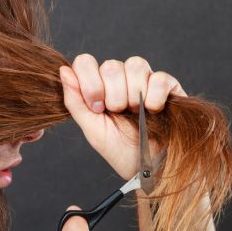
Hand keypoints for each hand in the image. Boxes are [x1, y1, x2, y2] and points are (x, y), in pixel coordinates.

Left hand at [59, 54, 186, 179]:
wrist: (148, 168)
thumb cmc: (119, 149)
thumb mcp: (91, 128)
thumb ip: (75, 101)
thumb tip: (64, 71)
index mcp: (99, 84)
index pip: (86, 62)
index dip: (89, 82)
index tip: (97, 107)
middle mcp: (121, 77)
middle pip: (111, 65)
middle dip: (113, 96)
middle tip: (118, 114)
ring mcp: (144, 79)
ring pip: (135, 65)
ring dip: (133, 95)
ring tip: (135, 113)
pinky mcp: (168, 85)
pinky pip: (159, 78)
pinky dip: (154, 97)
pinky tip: (153, 110)